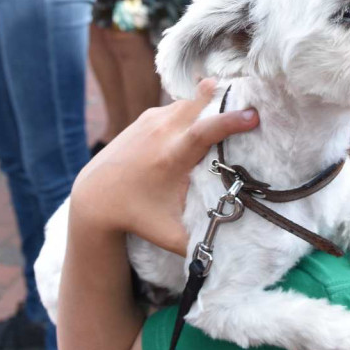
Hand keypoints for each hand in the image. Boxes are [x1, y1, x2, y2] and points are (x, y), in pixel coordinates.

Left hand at [72, 79, 258, 254]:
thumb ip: (200, 243)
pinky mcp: (149, 115)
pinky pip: (181, 106)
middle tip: (255, 94)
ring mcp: (153, 118)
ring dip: (212, 102)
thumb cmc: (137, 216)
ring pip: (193, 101)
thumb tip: (236, 255)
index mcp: (171, 157)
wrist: (95, 195)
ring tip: (236, 104)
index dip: (229, 121)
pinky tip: (207, 117)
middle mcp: (162, 131)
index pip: (204, 131)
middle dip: (225, 96)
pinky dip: (196, 108)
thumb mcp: (170, 234)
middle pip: (199, 101)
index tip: (253, 115)